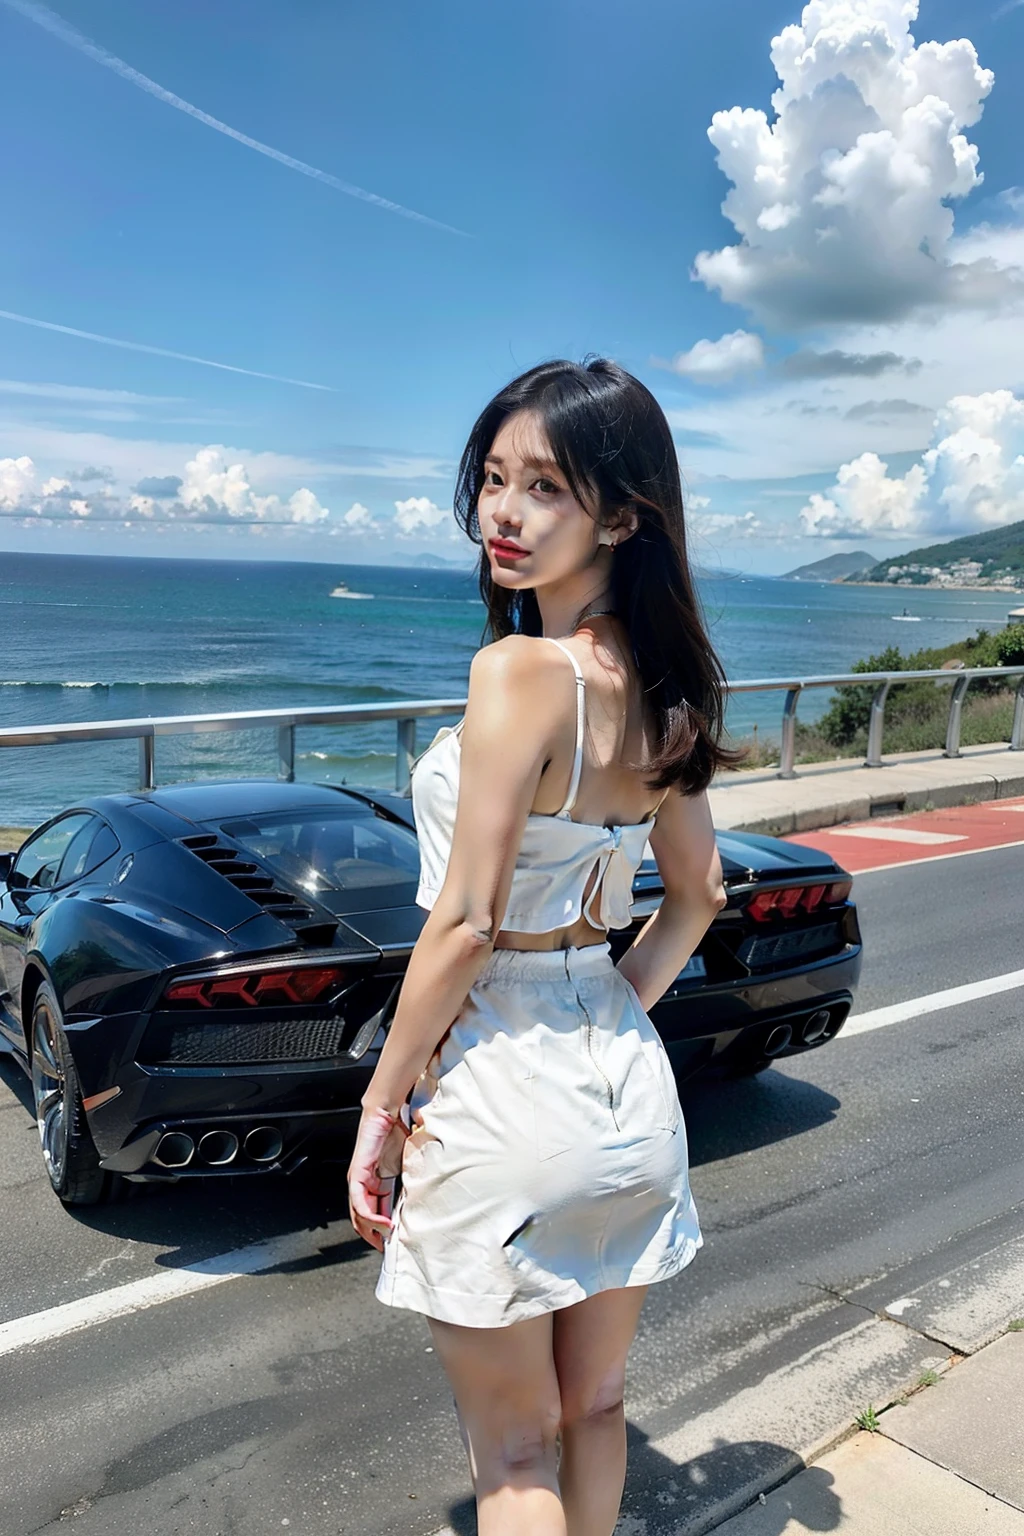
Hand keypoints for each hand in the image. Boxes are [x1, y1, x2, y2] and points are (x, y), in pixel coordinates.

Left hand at [347, 1105, 409, 1251]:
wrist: (389, 1112)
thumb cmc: (397, 1132)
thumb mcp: (406, 1165)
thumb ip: (409, 1181)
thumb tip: (423, 1196)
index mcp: (375, 1181)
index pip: (374, 1212)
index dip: (380, 1229)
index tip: (390, 1243)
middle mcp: (363, 1183)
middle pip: (362, 1218)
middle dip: (373, 1236)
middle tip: (385, 1249)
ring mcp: (358, 1180)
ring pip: (360, 1214)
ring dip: (372, 1231)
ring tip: (386, 1240)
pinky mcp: (357, 1174)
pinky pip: (360, 1203)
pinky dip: (371, 1217)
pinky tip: (383, 1225)